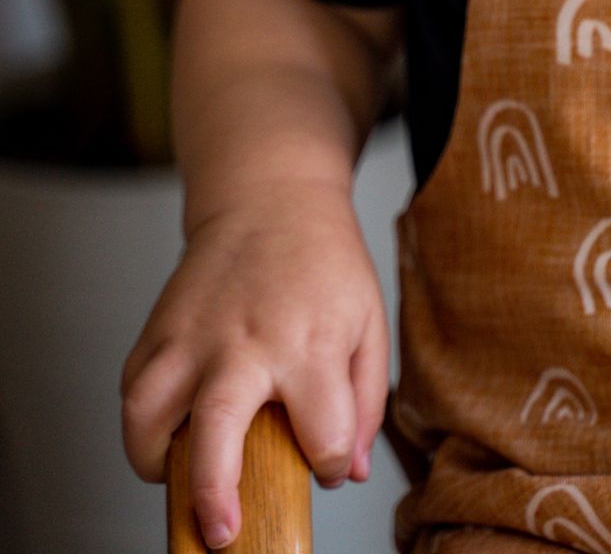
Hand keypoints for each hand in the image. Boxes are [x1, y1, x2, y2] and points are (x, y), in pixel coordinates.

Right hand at [121, 182, 389, 548]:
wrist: (271, 198)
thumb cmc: (324, 264)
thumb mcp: (368, 321)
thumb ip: (366, 401)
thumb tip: (347, 472)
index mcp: (311, 343)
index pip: (324, 432)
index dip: (329, 462)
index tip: (325, 459)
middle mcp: (248, 342)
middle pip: (219, 426)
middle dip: (215, 491)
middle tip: (222, 532)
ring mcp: (195, 335)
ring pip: (149, 412)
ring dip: (155, 461)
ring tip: (176, 480)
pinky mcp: (159, 328)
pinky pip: (133, 391)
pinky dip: (141, 424)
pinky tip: (169, 430)